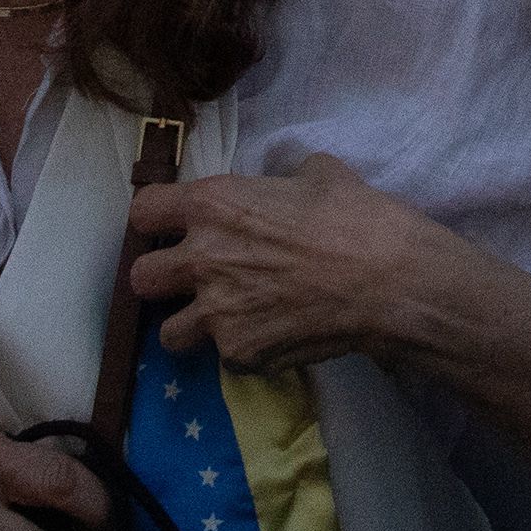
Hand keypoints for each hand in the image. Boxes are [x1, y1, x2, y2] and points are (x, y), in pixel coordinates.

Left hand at [127, 156, 453, 376]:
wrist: (389, 280)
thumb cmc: (356, 216)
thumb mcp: (319, 173)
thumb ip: (282, 179)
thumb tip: (286, 184)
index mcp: (212, 204)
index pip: (143, 211)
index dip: (158, 220)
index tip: (173, 228)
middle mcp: (201, 259)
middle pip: (140, 278)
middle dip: (162, 280)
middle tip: (193, 280)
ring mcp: (217, 313)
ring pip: (169, 334)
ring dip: (192, 326)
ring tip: (228, 319)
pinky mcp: (239, 354)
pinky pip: (224, 357)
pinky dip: (244, 349)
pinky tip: (276, 335)